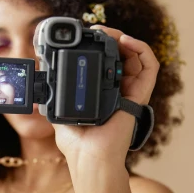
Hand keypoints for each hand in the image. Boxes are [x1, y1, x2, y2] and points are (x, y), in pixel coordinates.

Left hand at [51, 27, 159, 167]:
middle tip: (98, 32)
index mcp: (102, 92)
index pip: (108, 62)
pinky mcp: (139, 96)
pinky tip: (127, 41)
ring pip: (138, 57)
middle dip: (113, 38)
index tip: (88, 37)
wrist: (89, 159)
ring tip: (112, 34)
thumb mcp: (59, 112)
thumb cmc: (76, 144)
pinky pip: (150, 67)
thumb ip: (55, 96)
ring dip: (126, 39)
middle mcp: (119, 91)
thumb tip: (43, 82)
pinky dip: (143, 49)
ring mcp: (130, 93)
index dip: (102, 46)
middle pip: (124, 56)